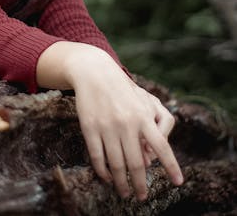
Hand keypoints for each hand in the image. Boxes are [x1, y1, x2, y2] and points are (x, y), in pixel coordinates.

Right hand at [68, 44, 182, 200]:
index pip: (162, 146)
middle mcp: (127, 123)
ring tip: (124, 192)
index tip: (178, 182)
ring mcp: (107, 126)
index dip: (171, 166)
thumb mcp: (145, 101)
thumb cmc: (124, 90)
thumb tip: (149, 159)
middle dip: (140, 184)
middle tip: (141, 196)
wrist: (94, 72)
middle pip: (136, 163)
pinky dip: (103, 172)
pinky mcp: (89, 128)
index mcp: (143, 116)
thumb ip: (154, 127)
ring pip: (116, 165)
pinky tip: (107, 178)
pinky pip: (97, 157)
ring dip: (121, 183)